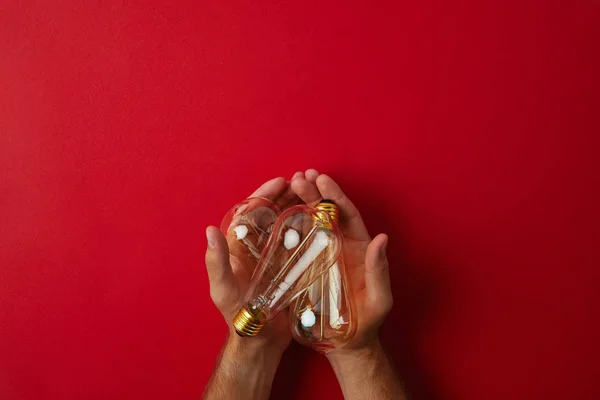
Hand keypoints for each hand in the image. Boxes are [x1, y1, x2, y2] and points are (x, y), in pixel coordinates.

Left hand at [205, 175, 304, 352]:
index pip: (250, 212)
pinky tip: (321, 219)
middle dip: (285, 195)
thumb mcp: (224, 290)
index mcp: (238, 248)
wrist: (261, 341)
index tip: (280, 181)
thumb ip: (216, 262)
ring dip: (298, 207)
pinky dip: (309, 228)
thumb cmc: (238, 316)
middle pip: (271, 214)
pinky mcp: (289, 267)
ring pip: (286, 224)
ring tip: (314, 193)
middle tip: (303, 182)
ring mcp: (273, 256)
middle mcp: (256, 248)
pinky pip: (299, 242)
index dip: (264, 195)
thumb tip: (210, 230)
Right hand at [290, 169, 392, 353]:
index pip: (347, 215)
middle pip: (326, 213)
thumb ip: (379, 269)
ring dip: (299, 202)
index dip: (336, 196)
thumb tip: (382, 237)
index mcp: (357, 247)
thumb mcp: (379, 298)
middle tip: (300, 176)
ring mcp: (320, 255)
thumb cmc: (367, 321)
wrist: (346, 342)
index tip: (323, 179)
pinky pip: (294, 243)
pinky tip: (275, 213)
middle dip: (314, 192)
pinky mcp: (304, 268)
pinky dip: (286, 226)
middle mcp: (338, 246)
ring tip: (288, 185)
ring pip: (309, 223)